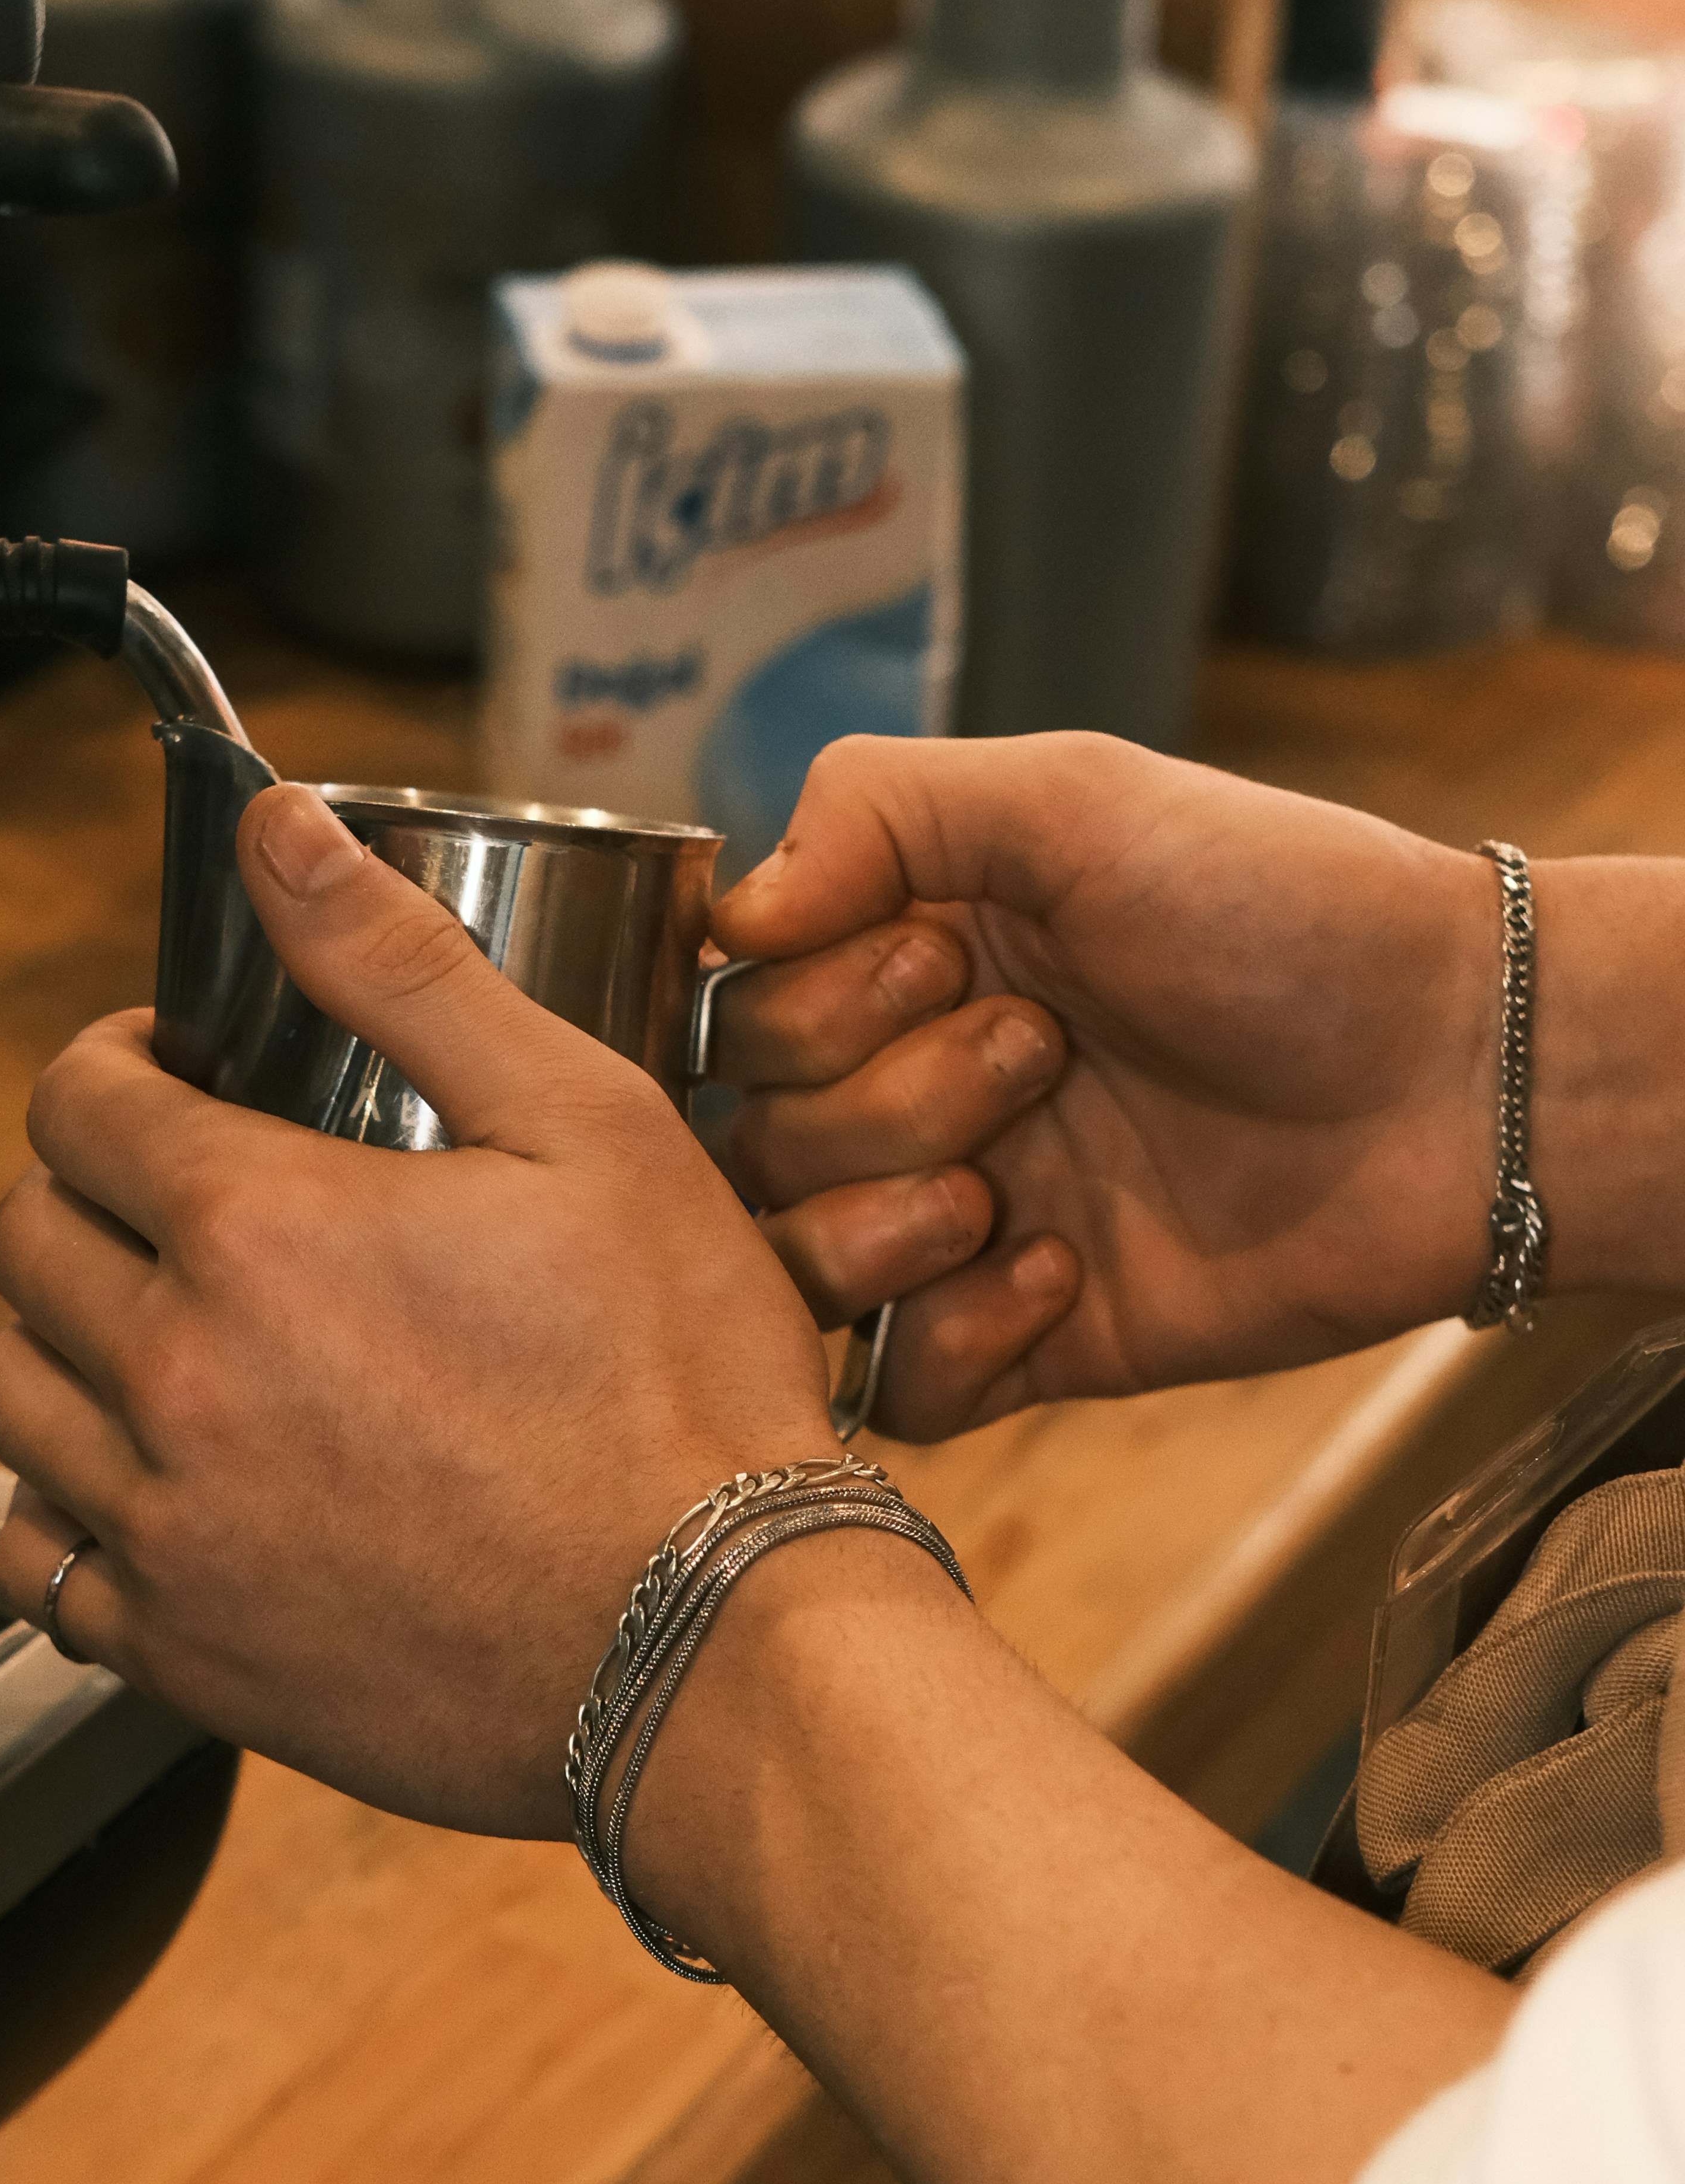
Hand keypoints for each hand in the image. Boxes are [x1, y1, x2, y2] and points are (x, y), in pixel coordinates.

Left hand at [0, 784, 834, 1830]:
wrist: (719, 1651)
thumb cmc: (683, 1393)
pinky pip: (40, 1567)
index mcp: (258, 1229)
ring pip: (9, 1400)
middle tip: (175, 1200)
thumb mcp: (585, 1122)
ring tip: (162, 1332)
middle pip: (23, 1244)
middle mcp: (179, 1378)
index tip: (170, 1079)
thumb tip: (283, 833)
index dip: (116, 1067)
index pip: (77, 1102)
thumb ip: (404, 966)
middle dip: (84, 1193)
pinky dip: (69, 1513)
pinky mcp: (187, 1655)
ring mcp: (171, 1527)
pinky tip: (156, 1486)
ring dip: (62, 1343)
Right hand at [706, 730, 1503, 1435]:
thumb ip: (877, 806)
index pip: (738, 1011)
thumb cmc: (1283, 912)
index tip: (949, 959)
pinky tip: (1065, 1276)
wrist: (1454, 1075)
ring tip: (1008, 1190)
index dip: (813, 1004)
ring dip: (882, 1225)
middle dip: (885, 1098)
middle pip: (757, 1140)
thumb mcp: (1076, 796)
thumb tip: (728, 916)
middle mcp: (916, 1087)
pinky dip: (955, 1340)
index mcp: (905, 954)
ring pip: (798, 1267)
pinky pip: (902, 1387)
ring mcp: (966, 1219)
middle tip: (1043, 1051)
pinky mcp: (1033, 1339)